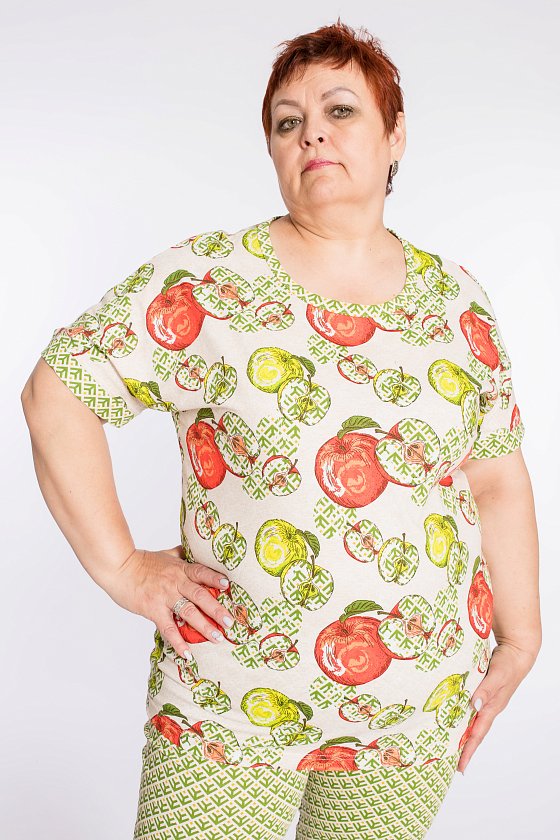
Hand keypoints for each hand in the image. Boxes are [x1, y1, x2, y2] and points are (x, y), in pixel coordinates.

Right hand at [105, 544, 235, 659]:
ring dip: (204, 627)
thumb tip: (196, 548)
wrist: (119, 568)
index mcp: (180, 568)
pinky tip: (188, 654)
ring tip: (217, 638)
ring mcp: (164, 597)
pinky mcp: (153, 610)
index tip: (228, 586)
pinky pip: (168, 628)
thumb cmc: (142, 562)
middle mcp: (175, 582)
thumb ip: (182, 553)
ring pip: (188, 612)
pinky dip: (178, 642)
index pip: (201, 572)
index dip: (215, 578)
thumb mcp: (166, 554)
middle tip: (231, 622)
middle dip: (217, 609)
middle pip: (200, 595)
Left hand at [457, 642, 538, 773]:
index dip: (469, 749)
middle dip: (463, 747)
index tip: (461, 766)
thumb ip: (486, 690)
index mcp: (493, 707)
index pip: (478, 733)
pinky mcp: (483, 690)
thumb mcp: (497, 675)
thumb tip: (474, 705)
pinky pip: (470, 706)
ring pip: (471, 719)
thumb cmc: (509, 664)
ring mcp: (486, 699)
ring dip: (462, 731)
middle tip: (449, 760)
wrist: (516, 652)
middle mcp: (489, 706)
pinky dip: (462, 712)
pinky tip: (452, 713)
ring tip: (448, 741)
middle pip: (474, 731)